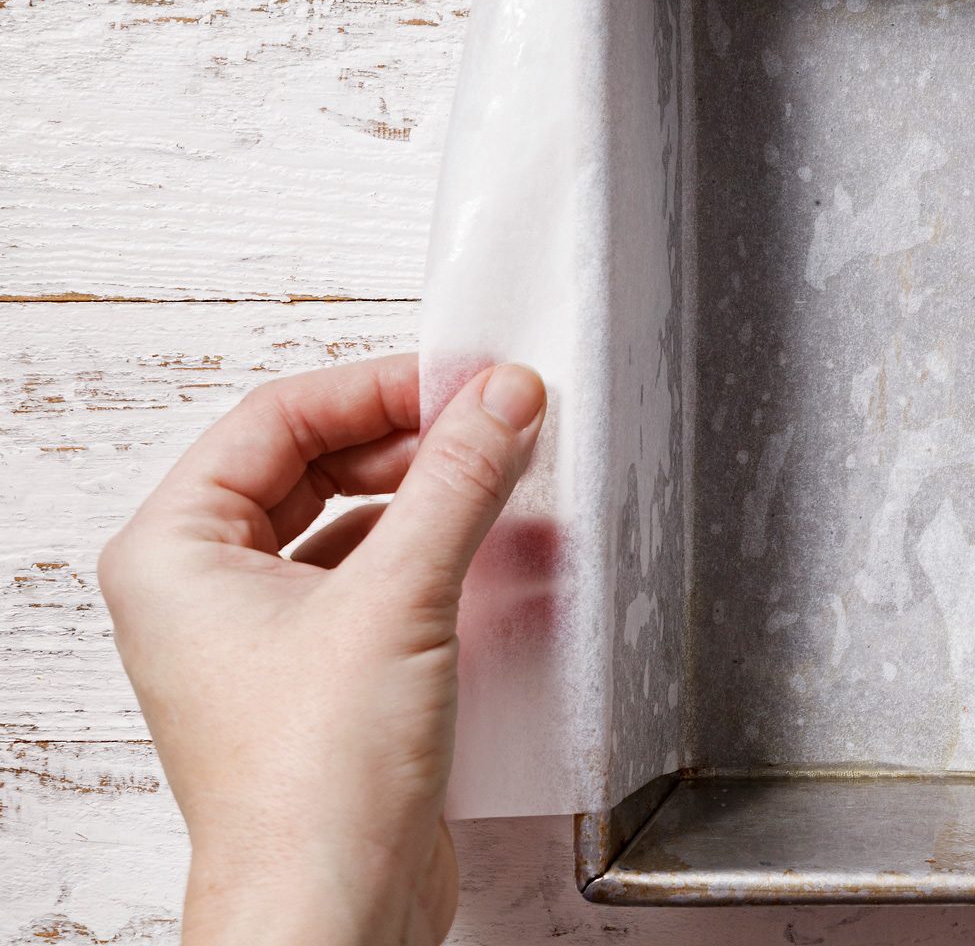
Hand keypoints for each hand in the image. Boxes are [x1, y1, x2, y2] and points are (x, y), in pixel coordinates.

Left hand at [99, 354, 544, 945]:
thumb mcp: (398, 598)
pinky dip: (430, 558)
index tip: (463, 380)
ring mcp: (258, 636)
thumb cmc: (312, 786)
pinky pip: (371, 581)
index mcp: (175, 551)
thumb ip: (457, 482)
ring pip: (346, 523)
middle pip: (312, 465)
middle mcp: (203, 590)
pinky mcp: (316, 678)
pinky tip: (492, 552)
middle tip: (492, 421)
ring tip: (501, 478)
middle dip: (409, 442)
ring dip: (426, 498)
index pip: (279, 418)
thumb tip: (499, 400)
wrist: (333, 912)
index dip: (378, 388)